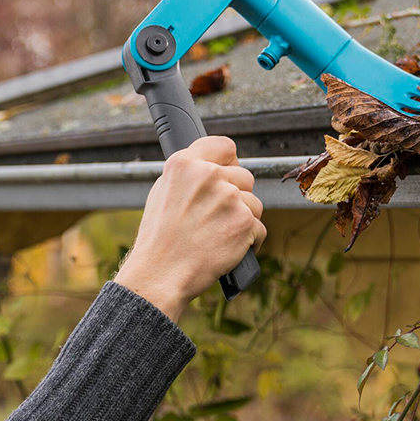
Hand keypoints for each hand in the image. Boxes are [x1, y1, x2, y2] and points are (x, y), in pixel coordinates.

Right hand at [114, 136, 265, 320]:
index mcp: (185, 164)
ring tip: (219, 235)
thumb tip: (212, 168)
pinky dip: (249, 241)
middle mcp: (208, 175)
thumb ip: (190, 176)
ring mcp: (229, 197)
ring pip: (254, 203)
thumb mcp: (163, 193)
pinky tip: (229, 249)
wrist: (161, 273)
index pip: (225, 147)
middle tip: (217, 217)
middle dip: (237, 197)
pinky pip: (259, 228)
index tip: (228, 174)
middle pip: (244, 177)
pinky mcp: (244, 221)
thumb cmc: (159, 240)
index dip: (229, 162)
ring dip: (243, 219)